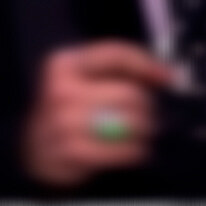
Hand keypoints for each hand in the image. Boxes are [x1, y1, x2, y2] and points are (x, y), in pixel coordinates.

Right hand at [24, 41, 174, 187]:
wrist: (37, 149)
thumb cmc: (69, 108)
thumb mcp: (82, 77)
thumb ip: (119, 68)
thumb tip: (166, 74)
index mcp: (63, 63)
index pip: (116, 55)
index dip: (147, 64)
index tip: (168, 77)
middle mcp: (60, 89)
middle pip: (129, 93)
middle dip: (146, 107)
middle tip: (144, 116)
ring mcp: (64, 121)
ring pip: (130, 122)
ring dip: (143, 130)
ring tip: (138, 133)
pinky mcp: (72, 150)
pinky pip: (123, 149)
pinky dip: (135, 150)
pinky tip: (131, 149)